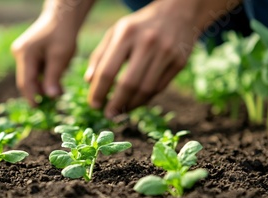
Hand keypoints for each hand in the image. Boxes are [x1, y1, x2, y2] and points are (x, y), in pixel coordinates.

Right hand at [11, 13, 76, 105]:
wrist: (63, 16)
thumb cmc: (63, 34)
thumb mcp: (60, 57)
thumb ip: (53, 77)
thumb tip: (51, 97)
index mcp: (25, 54)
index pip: (26, 82)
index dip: (32, 97)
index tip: (39, 109)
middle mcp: (19, 53)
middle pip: (27, 80)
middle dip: (40, 91)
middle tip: (55, 101)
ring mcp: (23, 52)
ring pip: (32, 75)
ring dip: (44, 84)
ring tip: (60, 90)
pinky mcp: (29, 52)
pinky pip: (35, 69)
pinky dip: (45, 76)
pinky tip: (57, 78)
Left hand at [85, 0, 198, 117]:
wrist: (178, 11)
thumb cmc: (139, 26)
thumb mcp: (116, 32)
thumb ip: (100, 55)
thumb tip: (89, 81)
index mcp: (126, 34)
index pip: (108, 70)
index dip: (98, 91)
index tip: (93, 105)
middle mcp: (147, 43)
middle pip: (128, 84)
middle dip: (116, 104)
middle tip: (108, 115)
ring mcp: (166, 53)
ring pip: (146, 89)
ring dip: (131, 105)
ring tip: (121, 111)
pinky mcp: (179, 62)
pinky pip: (159, 88)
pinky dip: (145, 99)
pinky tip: (135, 103)